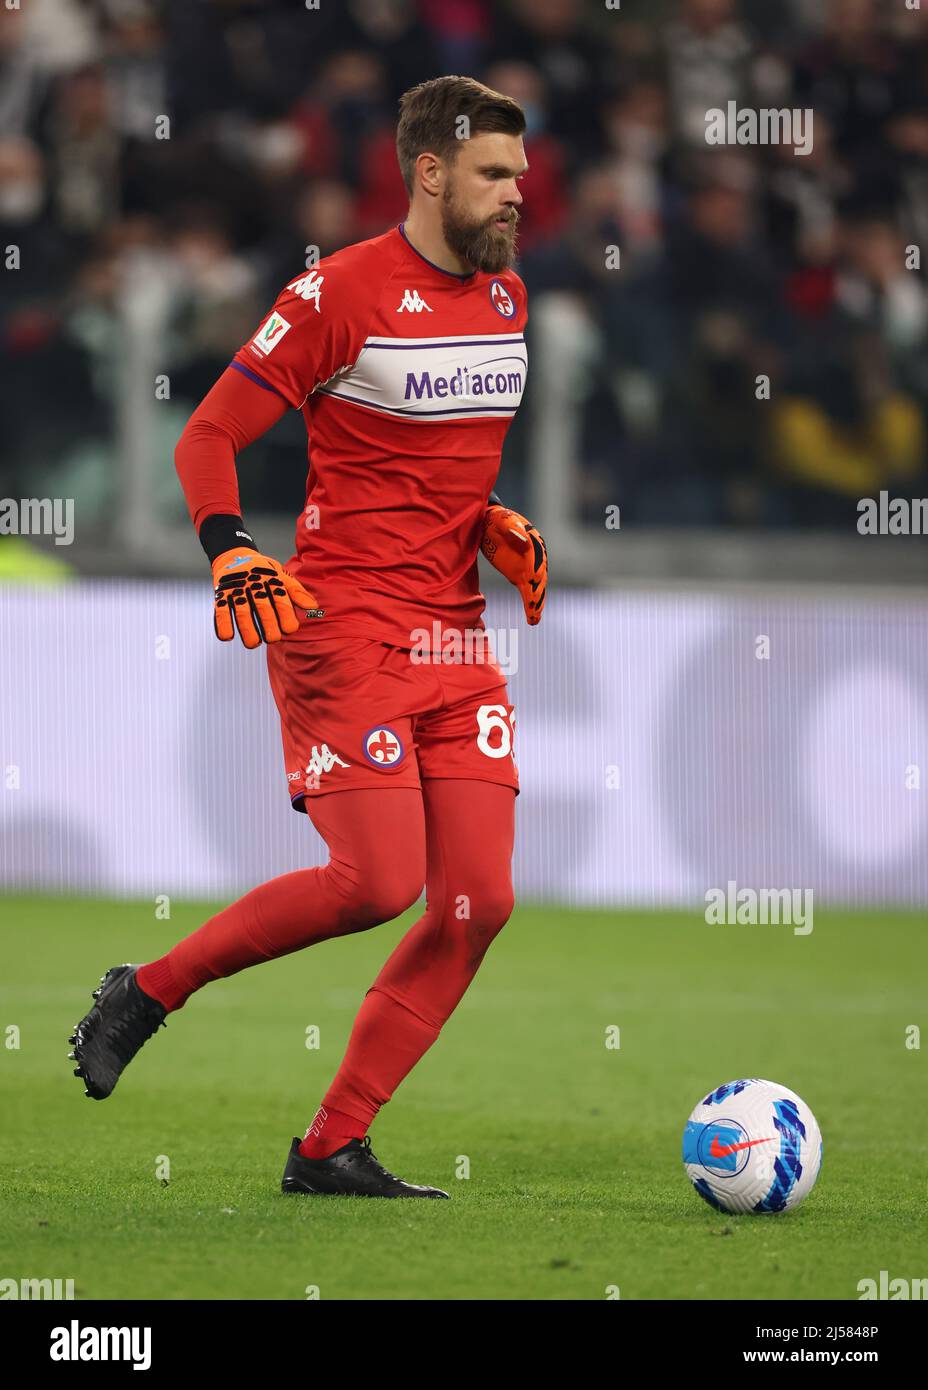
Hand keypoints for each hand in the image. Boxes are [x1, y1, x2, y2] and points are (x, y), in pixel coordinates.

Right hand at [211, 547, 318, 648]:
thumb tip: (314, 608)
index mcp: (272, 581)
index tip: (290, 629)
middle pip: (262, 606)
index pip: (281, 599)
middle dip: (269, 624)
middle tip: (273, 639)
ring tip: (253, 644)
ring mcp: (237, 590)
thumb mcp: (282, 576)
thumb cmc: (264, 572)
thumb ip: (296, 592)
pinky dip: (222, 623)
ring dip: (247, 628)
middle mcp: (254, 585)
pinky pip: (220, 610)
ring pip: (242, 611)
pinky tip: (227, 637)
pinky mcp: (221, 595)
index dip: (287, 614)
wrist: (235, 554)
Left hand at [481, 505, 547, 625]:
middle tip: (534, 609)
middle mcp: (535, 559)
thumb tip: (522, 539)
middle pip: (539, 579)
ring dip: (536, 604)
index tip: (532, 585)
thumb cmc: (499, 520)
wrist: (492, 522)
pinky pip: (527, 592)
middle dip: (537, 595)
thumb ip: (513, 529)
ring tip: (535, 619)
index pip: (536, 563)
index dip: (535, 574)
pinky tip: (532, 619)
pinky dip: (530, 605)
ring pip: (535, 589)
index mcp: (534, 545)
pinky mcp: (519, 576)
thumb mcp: (504, 521)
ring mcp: (528, 569)